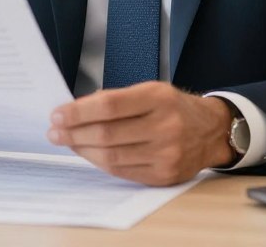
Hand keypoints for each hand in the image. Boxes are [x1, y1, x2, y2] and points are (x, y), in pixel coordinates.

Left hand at [46, 81, 233, 185]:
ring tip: (67, 143)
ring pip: (111, 156)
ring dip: (83, 150)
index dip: (78, 112)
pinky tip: (89, 153)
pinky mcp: (164, 175)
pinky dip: (100, 163)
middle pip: (107, 134)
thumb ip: (115, 99)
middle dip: (74, 133)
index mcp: (158, 98)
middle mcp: (165, 126)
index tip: (57, 114)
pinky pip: (122, 171)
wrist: (210, 131)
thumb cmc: (173, 107)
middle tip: (55, 132)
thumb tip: (75, 110)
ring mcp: (166, 154)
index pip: (109, 106)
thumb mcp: (150, 90)